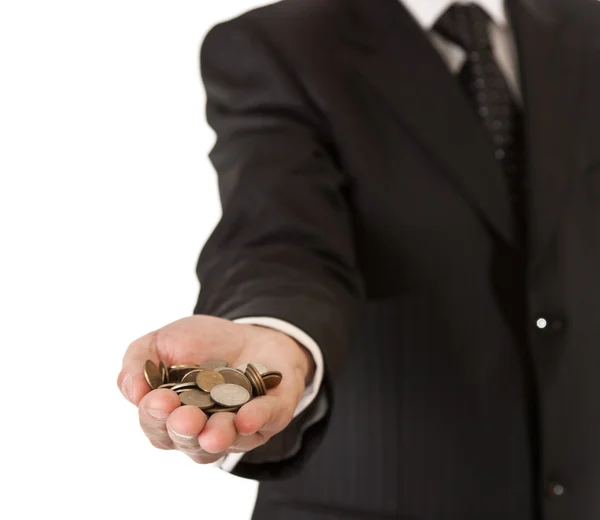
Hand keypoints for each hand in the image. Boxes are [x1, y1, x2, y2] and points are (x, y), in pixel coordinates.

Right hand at [117, 315, 314, 462]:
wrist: (248, 331)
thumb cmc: (200, 343)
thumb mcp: (160, 343)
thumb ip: (138, 364)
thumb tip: (132, 391)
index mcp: (173, 418)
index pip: (158, 430)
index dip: (155, 419)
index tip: (157, 400)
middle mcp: (205, 430)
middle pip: (191, 443)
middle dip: (185, 432)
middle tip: (184, 418)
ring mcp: (240, 426)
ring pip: (228, 441)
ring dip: (219, 436)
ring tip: (213, 431)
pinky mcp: (273, 413)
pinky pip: (268, 421)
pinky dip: (257, 419)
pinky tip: (246, 417)